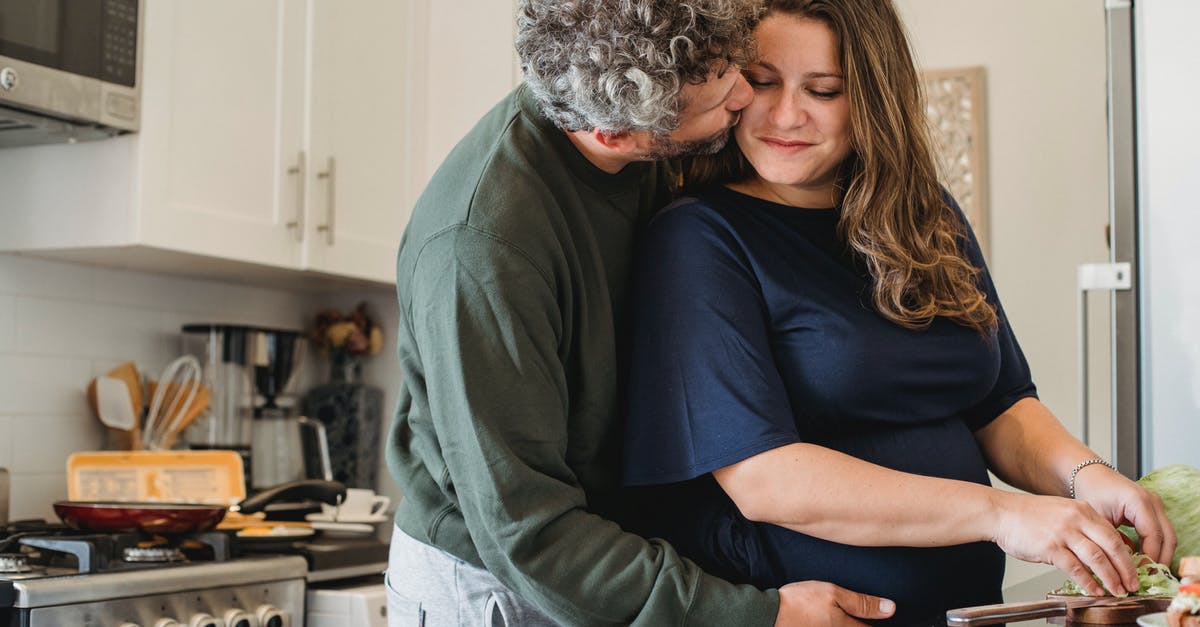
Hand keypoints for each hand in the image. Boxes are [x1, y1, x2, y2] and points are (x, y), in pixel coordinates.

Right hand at [773, 581, 894, 626]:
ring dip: (849, 624)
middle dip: (861, 623)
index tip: (884, 615)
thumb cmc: (800, 602)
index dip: (878, 622)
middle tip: (863, 617)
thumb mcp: (833, 594)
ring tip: (844, 616)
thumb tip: (891, 608)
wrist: (769, 615)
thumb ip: (862, 603)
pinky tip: (831, 619)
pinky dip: (837, 625)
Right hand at [992, 491, 1137, 595]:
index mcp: (1083, 509)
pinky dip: (1088, 582)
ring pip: (1097, 558)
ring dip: (1111, 578)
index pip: (1114, 534)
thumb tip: (1100, 551)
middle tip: (1133, 584)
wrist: (1000, 512)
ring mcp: (1064, 533)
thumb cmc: (1027, 515)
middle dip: (1126, 569)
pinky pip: (1076, 568)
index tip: (1133, 570)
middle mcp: (1077, 519)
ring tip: (1117, 591)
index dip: (1127, 555)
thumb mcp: (1061, 512)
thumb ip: (1081, 526)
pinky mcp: (1050, 547)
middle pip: (1113, 546)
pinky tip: (1094, 590)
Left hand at [1073, 464, 1177, 566]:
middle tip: (1147, 577)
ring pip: (1168, 536)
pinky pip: (1162, 533)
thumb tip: (1119, 567)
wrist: (1091, 476)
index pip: (1152, 535)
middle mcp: (1152, 502)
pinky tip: (1144, 560)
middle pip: (1167, 538)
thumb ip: (1110, 541)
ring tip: (1146, 572)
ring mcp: (1156, 505)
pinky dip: (1156, 547)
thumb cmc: (1092, 493)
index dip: (1149, 557)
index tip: (1140, 574)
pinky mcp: (1154, 510)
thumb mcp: (1097, 519)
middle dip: (1159, 560)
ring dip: (1160, 555)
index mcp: (1138, 501)